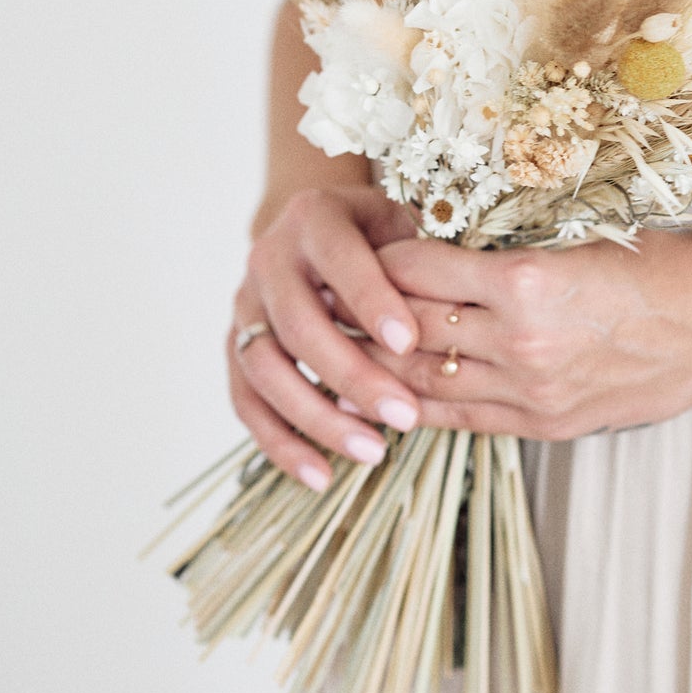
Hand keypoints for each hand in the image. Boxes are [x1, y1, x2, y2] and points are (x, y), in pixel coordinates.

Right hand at [227, 184, 425, 490]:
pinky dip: (279, 442)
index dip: (371, 301)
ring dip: (317, 417)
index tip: (410, 343)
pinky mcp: (235, 346)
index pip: (340, 258)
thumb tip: (456, 310)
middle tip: (406, 415)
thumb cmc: (378, 232)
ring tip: (372, 452)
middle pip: (300, 324)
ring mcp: (245, 305)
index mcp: (314, 216)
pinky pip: (246, 400)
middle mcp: (269, 258)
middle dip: (353, 374)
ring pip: (267, 369)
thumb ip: (419, 258)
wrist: (314, 228)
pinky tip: (320, 475)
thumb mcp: (401, 224)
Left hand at [365, 216, 691, 441]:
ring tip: (342, 350)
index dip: (376, 261)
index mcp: (525, 279)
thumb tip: (436, 253)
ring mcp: (532, 390)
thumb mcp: (573, 239)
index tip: (351, 250)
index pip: (418, 269)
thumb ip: (502, 255)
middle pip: (410, 329)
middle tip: (323, 299)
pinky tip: (393, 394)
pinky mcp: (546, 422)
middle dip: (362, 316)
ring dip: (381, 368)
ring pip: (426, 382)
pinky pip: (463, 418)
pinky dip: (422, 406)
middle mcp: (521, 340)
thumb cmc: (654, 263)